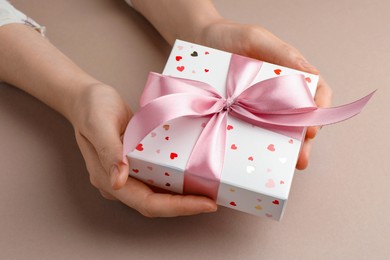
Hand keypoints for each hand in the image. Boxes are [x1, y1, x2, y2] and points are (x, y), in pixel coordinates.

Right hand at [71, 83, 216, 216]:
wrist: (86, 98)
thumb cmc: (91, 107)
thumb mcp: (99, 123)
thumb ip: (108, 151)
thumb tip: (118, 181)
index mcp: (107, 178)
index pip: (146, 202)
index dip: (177, 207)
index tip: (205, 204)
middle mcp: (119, 182)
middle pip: (155, 204)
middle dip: (186, 206)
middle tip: (214, 201)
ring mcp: (127, 175)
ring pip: (159, 195)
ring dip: (184, 198)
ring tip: (210, 192)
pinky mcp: (136, 165)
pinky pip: (158, 179)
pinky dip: (177, 182)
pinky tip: (194, 177)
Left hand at [196, 19, 331, 168]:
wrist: (197, 42)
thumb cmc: (230, 37)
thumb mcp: (257, 38)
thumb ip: (283, 53)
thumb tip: (311, 76)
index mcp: (289, 74)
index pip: (315, 94)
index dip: (320, 112)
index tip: (313, 128)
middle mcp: (276, 93)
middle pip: (298, 119)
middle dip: (302, 141)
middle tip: (300, 159)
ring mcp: (255, 106)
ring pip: (276, 130)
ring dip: (282, 149)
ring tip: (280, 165)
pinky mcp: (236, 114)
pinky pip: (249, 132)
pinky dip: (254, 145)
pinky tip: (252, 156)